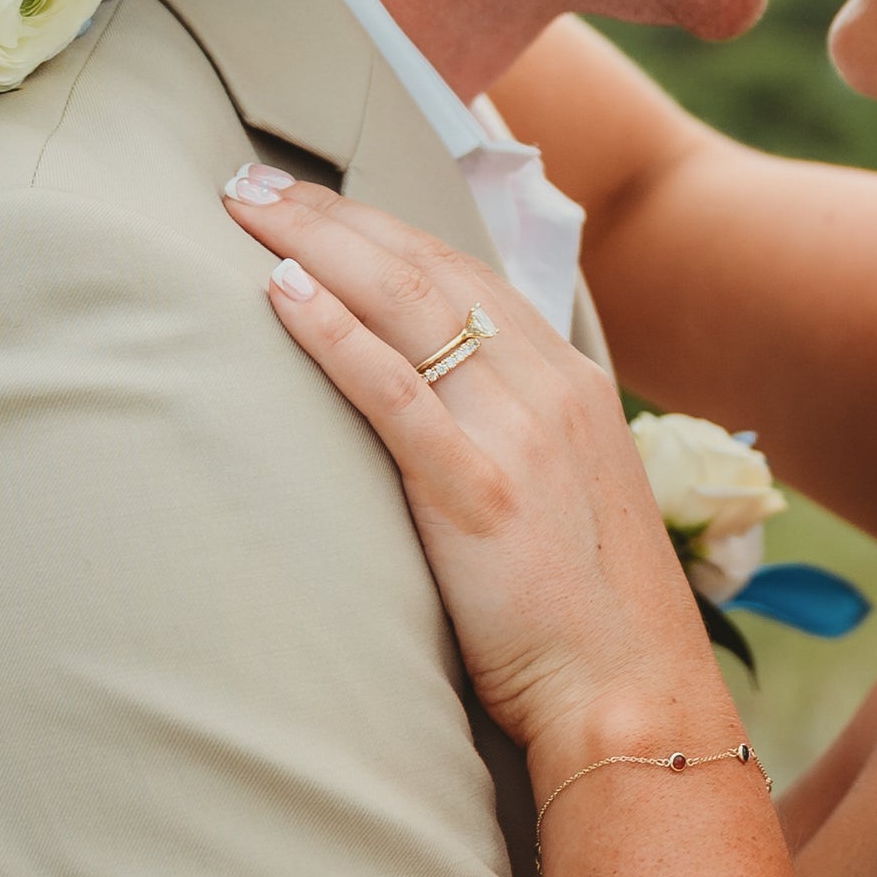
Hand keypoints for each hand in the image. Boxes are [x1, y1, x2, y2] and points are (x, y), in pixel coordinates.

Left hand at [221, 169, 738, 767]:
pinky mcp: (479, 493)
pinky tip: (280, 294)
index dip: (379, 228)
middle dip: (332, 215)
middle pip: (426, 270)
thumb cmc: (588, 620)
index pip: (463, 273)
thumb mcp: (564, 500)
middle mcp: (550, 389)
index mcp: (572, 384)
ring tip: (242, 208)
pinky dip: (336, 335)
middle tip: (249, 178)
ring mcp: (518, 436)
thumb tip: (431, 417)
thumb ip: (509, 441)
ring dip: (316, 247)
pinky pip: (396, 394)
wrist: (633, 698)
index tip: (311, 201)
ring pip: (406, 308)